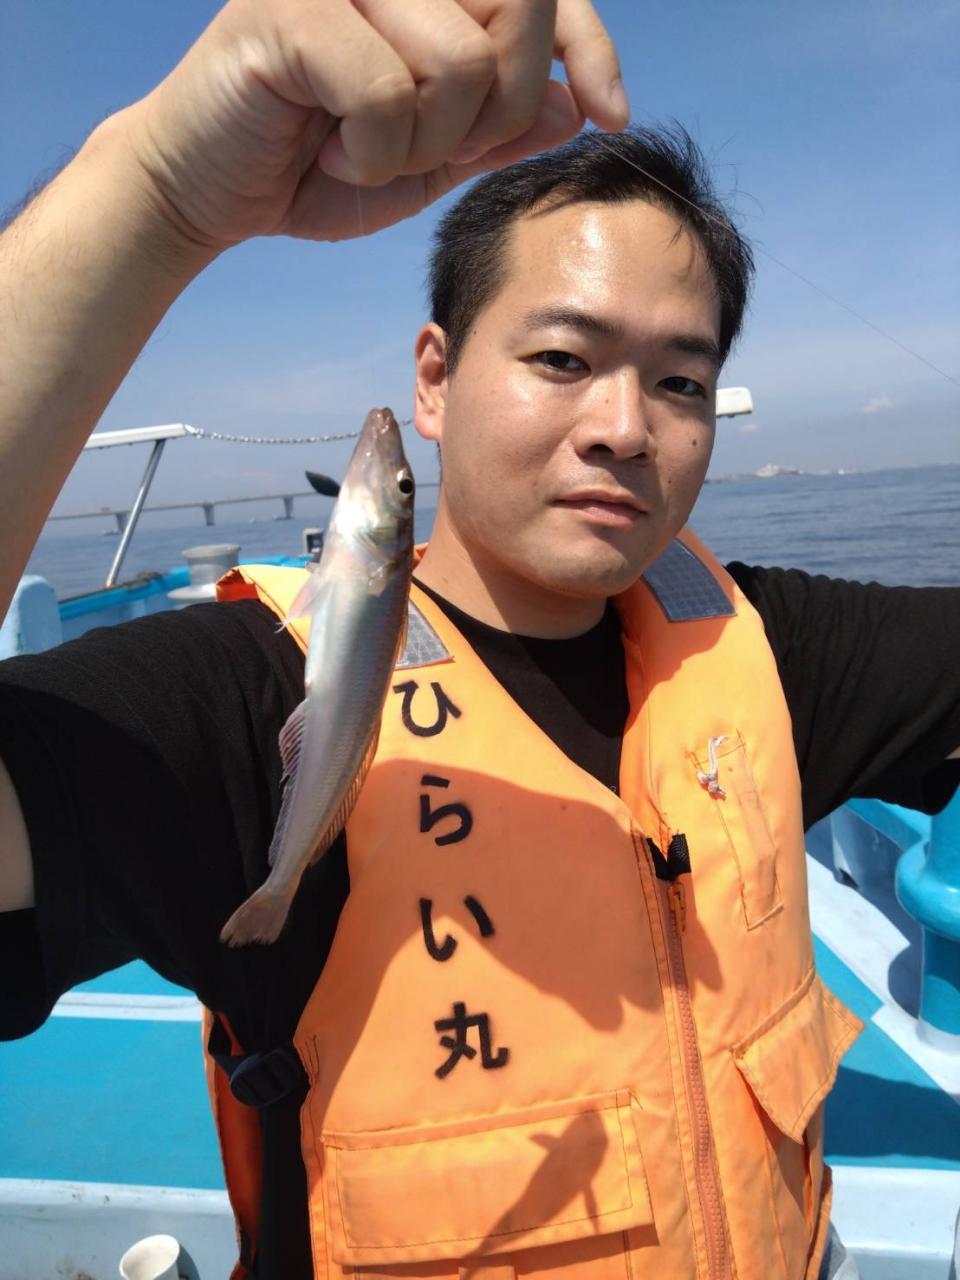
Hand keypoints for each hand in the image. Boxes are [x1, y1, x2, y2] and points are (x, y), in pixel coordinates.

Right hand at [126, 0, 627, 246]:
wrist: (209, 192)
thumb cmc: (314, 168)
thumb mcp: (427, 158)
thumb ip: (497, 127)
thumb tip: (575, 101)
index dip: (588, 44)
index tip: (611, 113)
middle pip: (518, 14)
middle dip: (494, 110)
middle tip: (428, 145)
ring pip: (459, 62)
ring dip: (422, 143)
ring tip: (364, 149)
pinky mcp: (289, 7)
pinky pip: (387, 93)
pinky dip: (371, 154)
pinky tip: (331, 151)